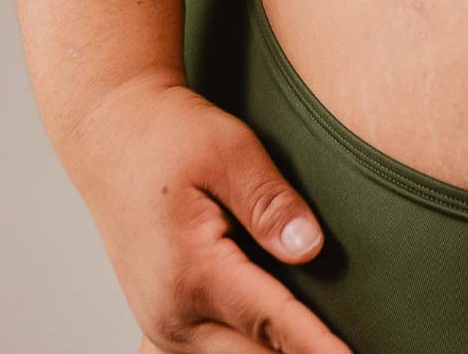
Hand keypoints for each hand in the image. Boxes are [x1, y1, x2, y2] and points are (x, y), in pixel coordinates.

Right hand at [67, 71, 352, 352]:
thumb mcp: (229, 150)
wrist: (113, 135)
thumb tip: (309, 248)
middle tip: (355, 342)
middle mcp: (173, 314)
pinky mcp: (163, 323)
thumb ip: (269, 202)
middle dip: (303, 351)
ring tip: (322, 339)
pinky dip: (247, 350)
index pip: (272, 322)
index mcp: (192, 271)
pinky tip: (277, 341)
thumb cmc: (172, 135)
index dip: (317, 346)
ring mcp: (163, 326)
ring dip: (275, 352)